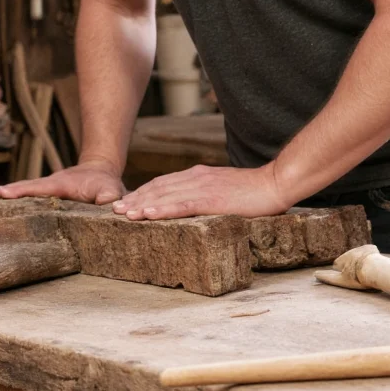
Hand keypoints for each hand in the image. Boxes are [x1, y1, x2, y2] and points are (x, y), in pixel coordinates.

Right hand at [0, 159, 125, 203]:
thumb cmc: (106, 183)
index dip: (20, 190)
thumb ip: (109, 198)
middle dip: (11, 191)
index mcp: (61, 185)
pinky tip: (3, 202)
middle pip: (27, 188)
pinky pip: (31, 196)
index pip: (37, 188)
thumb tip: (109, 208)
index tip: (0, 192)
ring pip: (27, 191)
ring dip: (12, 194)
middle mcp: (50, 185)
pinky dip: (18, 197)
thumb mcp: (111, 190)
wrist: (101, 171)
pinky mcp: (48, 196)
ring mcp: (48, 190)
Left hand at [113, 163, 289, 219]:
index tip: (127, 201)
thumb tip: (192, 203)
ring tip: (124, 214)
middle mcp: (196, 178)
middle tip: (114, 210)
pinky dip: (163, 209)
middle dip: (135, 199)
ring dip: (142, 205)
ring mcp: (203, 188)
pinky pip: (182, 205)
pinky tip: (148, 215)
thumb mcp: (223, 188)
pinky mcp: (212, 200)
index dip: (143, 192)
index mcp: (198, 175)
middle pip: (158, 188)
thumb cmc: (253, 190)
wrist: (275, 183)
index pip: (164, 183)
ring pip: (165, 196)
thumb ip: (206, 192)